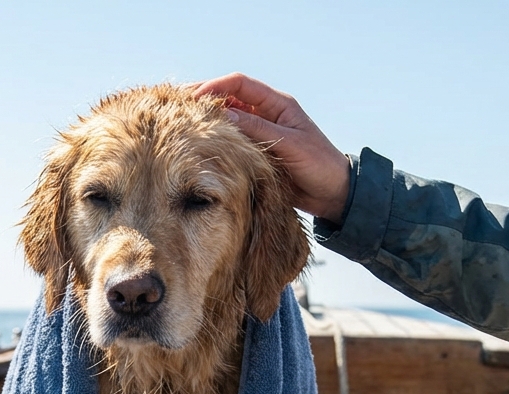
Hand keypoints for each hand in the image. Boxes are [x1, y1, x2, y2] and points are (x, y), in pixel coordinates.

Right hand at [194, 74, 350, 223]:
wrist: (332, 193)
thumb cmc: (318, 165)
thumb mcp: (288, 144)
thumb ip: (256, 129)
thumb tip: (222, 114)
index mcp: (277, 104)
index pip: (239, 84)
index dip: (214, 87)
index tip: (192, 98)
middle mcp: (266, 113)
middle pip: (228, 97)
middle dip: (203, 99)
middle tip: (175, 106)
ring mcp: (259, 131)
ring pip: (227, 118)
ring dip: (206, 119)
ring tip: (180, 123)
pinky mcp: (256, 150)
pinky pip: (230, 139)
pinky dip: (214, 139)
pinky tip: (197, 143)